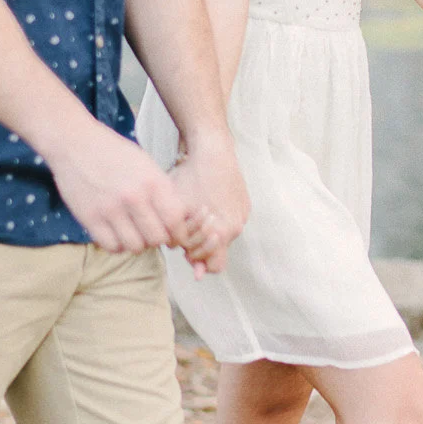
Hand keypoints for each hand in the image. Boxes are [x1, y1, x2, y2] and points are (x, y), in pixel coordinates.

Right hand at [46, 122, 189, 253]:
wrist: (75, 143)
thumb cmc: (114, 153)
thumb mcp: (146, 164)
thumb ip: (163, 191)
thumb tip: (179, 221)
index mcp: (152, 181)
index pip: (175, 220)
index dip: (178, 232)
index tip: (174, 234)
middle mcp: (133, 196)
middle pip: (157, 238)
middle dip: (157, 239)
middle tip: (151, 232)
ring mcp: (110, 209)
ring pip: (135, 247)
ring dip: (137, 243)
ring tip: (132, 232)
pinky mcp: (90, 218)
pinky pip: (111, 246)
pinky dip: (117, 245)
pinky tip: (116, 233)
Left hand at [168, 132, 249, 276]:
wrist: (211, 149)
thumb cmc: (190, 179)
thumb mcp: (178, 212)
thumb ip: (183, 243)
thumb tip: (196, 274)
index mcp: (222, 232)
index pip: (214, 267)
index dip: (197, 261)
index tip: (184, 248)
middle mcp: (236, 227)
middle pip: (219, 251)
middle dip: (202, 247)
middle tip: (187, 232)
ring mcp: (243, 214)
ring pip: (225, 234)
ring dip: (210, 230)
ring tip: (195, 212)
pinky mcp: (244, 202)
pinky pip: (231, 218)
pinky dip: (219, 216)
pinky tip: (205, 201)